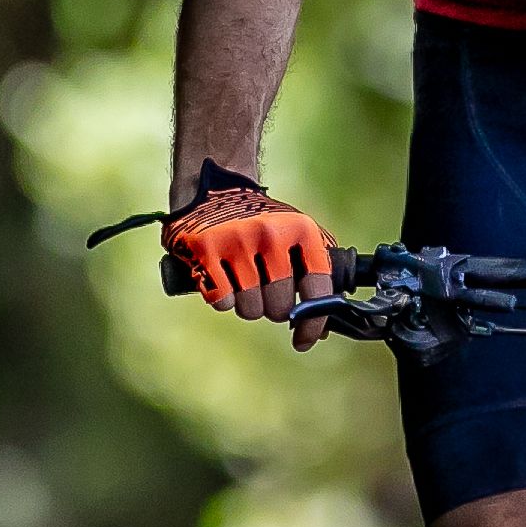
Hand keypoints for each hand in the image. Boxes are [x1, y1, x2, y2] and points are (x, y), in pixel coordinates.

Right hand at [164, 166, 330, 323]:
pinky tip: (222, 277)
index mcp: (302, 230)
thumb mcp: (297, 233)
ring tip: (243, 281)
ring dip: (247, 305)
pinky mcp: (205, 249)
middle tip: (264, 291)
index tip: (303, 340)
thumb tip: (319, 331)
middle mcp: (271, 234)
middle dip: (272, 309)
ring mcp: (237, 241)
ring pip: (249, 309)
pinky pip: (222, 301)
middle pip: (278, 308)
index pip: (318, 290)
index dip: (313, 323)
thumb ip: (314, 274)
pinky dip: (222, 298)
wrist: (215, 187)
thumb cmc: (262, 220)